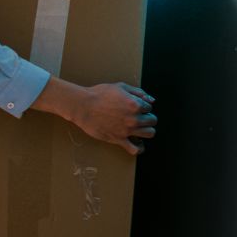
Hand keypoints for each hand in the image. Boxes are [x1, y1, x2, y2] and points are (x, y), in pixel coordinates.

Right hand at [35, 78, 156, 154]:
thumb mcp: (121, 87)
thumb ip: (138, 92)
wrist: (84, 106)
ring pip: (150, 133)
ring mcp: (127, 130)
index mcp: (135, 105)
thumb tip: (151, 100)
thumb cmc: (100, 95)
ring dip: (147, 130)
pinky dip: (139, 148)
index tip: (137, 107)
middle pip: (152, 121)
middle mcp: (134, 118)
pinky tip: (137, 144)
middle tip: (140, 117)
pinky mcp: (119, 139)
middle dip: (148, 118)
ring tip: (140, 128)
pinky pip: (135, 149)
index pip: (149, 108)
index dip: (144, 107)